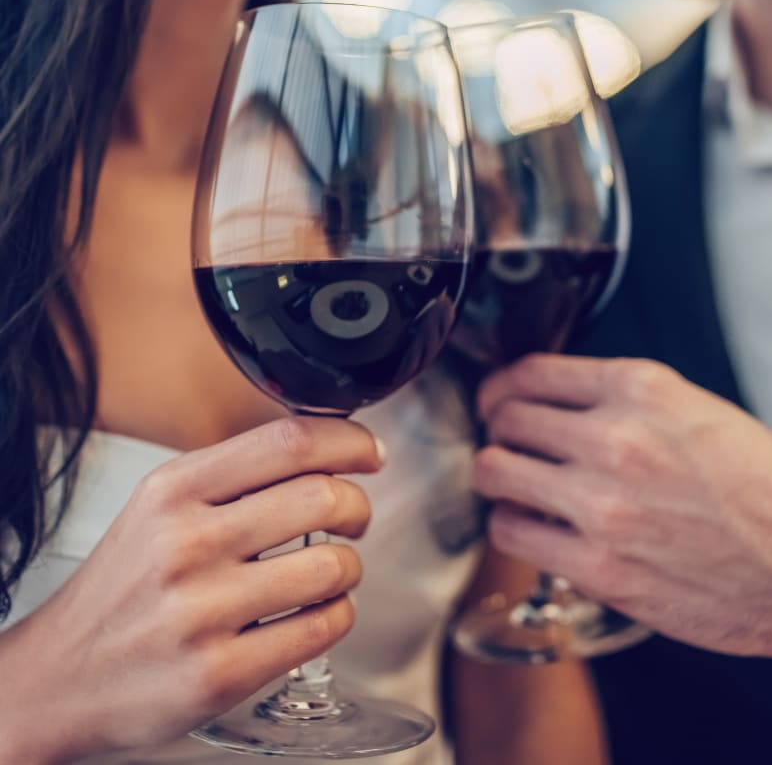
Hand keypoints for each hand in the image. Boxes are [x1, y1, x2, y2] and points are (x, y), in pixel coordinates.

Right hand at [0, 415, 379, 763]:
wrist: (55, 678)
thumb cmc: (125, 585)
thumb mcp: (160, 506)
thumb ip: (236, 474)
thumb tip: (329, 450)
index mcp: (175, 489)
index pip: (289, 441)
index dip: (349, 441)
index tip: (369, 452)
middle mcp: (186, 543)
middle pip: (323, 496)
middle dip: (357, 506)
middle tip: (354, 518)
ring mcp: (202, 611)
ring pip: (333, 565)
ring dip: (349, 567)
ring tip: (330, 572)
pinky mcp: (219, 673)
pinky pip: (322, 627)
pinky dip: (337, 614)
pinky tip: (316, 612)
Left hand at [474, 355, 771, 689]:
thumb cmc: (771, 492)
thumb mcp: (702, 412)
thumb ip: (629, 401)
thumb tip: (565, 403)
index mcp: (643, 389)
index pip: (533, 371)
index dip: (504, 386)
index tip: (500, 399)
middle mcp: (617, 437)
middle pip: (506, 417)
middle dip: (500, 430)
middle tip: (507, 444)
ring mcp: (603, 503)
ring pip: (495, 471)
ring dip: (499, 477)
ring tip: (517, 488)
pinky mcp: (599, 566)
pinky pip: (512, 532)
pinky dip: (513, 526)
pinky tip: (534, 528)